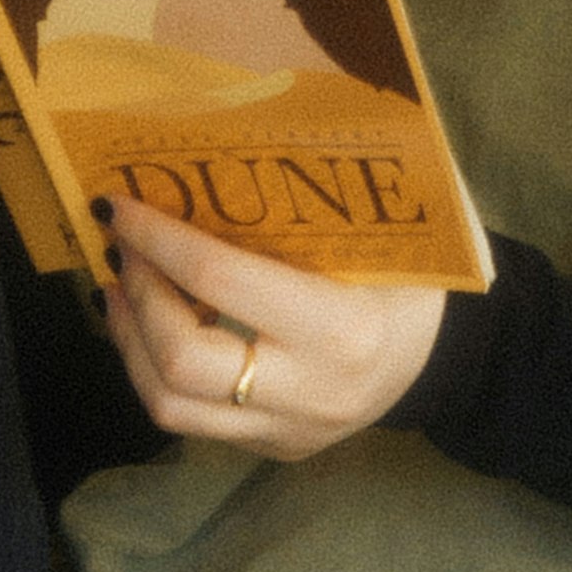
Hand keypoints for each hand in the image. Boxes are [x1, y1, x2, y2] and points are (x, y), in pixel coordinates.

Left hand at [98, 193, 443, 463]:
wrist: (453, 356)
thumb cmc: (416, 273)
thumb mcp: (381, 228)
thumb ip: (312, 193)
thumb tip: (227, 125)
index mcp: (341, 328)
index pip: (221, 283)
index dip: (159, 240)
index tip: (119, 206)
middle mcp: (310, 390)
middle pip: (181, 360)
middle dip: (139, 295)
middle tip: (124, 250)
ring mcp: (290, 429)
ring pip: (171, 405)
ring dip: (129, 341)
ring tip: (119, 289)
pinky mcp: (276, 446)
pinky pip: (192, 421)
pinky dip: (154, 370)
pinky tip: (148, 327)